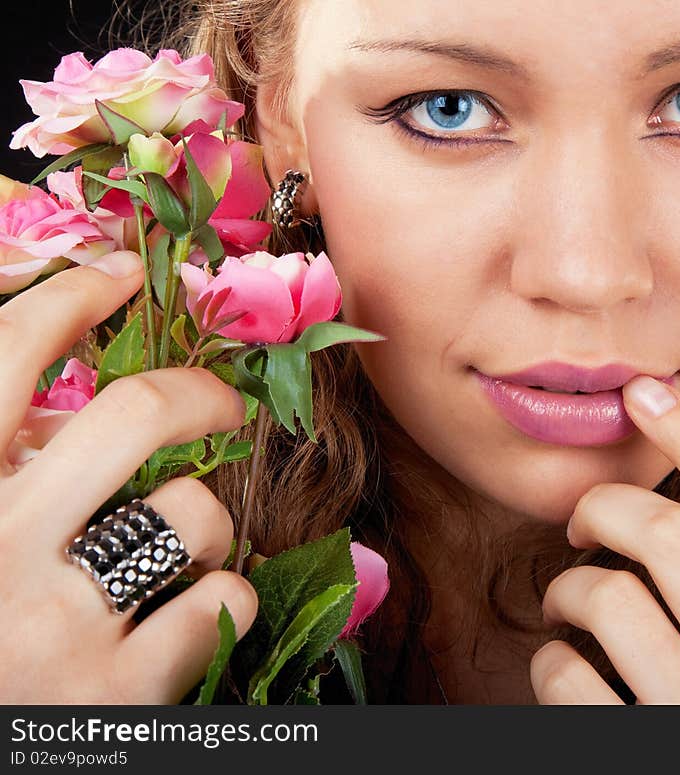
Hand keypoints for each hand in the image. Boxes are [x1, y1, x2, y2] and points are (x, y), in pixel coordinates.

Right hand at [0, 251, 257, 702]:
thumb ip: (3, 468)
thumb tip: (54, 414)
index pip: (2, 356)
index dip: (71, 296)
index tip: (121, 270)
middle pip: (133, 414)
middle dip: (200, 394)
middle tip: (225, 403)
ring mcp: (54, 625)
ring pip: (193, 513)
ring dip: (206, 528)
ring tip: (177, 559)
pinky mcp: (117, 695)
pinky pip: (224, 598)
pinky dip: (223, 599)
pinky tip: (182, 626)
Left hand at [530, 374, 679, 703]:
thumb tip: (675, 505)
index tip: (644, 393)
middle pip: (670, 534)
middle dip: (606, 508)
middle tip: (582, 525)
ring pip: (609, 595)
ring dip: (570, 588)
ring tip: (572, 606)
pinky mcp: (639, 754)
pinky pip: (564, 672)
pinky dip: (548, 662)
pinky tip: (567, 676)